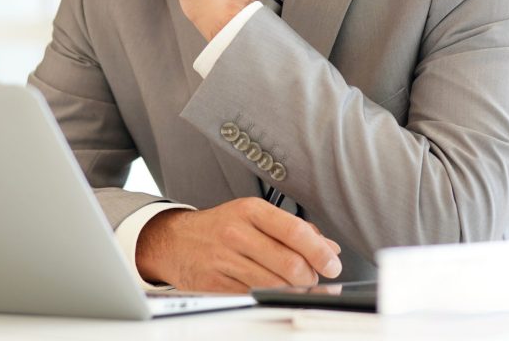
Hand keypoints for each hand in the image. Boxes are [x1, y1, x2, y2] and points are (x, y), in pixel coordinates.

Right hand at [136, 198, 342, 292]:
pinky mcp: (215, 285)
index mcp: (251, 210)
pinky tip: (277, 293)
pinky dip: (272, 298)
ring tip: (301, 287)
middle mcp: (237, 233)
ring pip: (274, 284)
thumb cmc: (221, 226)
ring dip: (295, 290)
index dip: (319, 251)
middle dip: (310, 276)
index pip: (294, 230)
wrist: (176, 241)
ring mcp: (225, 260)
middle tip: (318, 279)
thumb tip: (329, 247)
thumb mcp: (254, 216)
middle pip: (288, 263)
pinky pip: (254, 297)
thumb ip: (293, 229)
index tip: (333, 264)